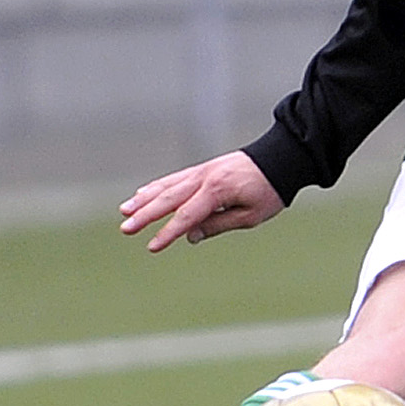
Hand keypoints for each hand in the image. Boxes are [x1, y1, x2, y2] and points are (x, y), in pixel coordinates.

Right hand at [120, 150, 284, 250]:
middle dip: (145, 215)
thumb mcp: (250, 216)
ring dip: (144, 199)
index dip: (168, 233)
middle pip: (169, 199)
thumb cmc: (269, 190)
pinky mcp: (201, 169)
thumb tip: (190, 236)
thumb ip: (218, 225)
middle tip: (125, 228)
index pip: (187, 215)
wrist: (279, 158)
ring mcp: (201, 171)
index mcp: (218, 190)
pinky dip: (155, 187)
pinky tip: (141, 195)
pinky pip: (173, 179)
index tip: (152, 247)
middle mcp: (204, 177)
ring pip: (166, 186)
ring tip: (125, 211)